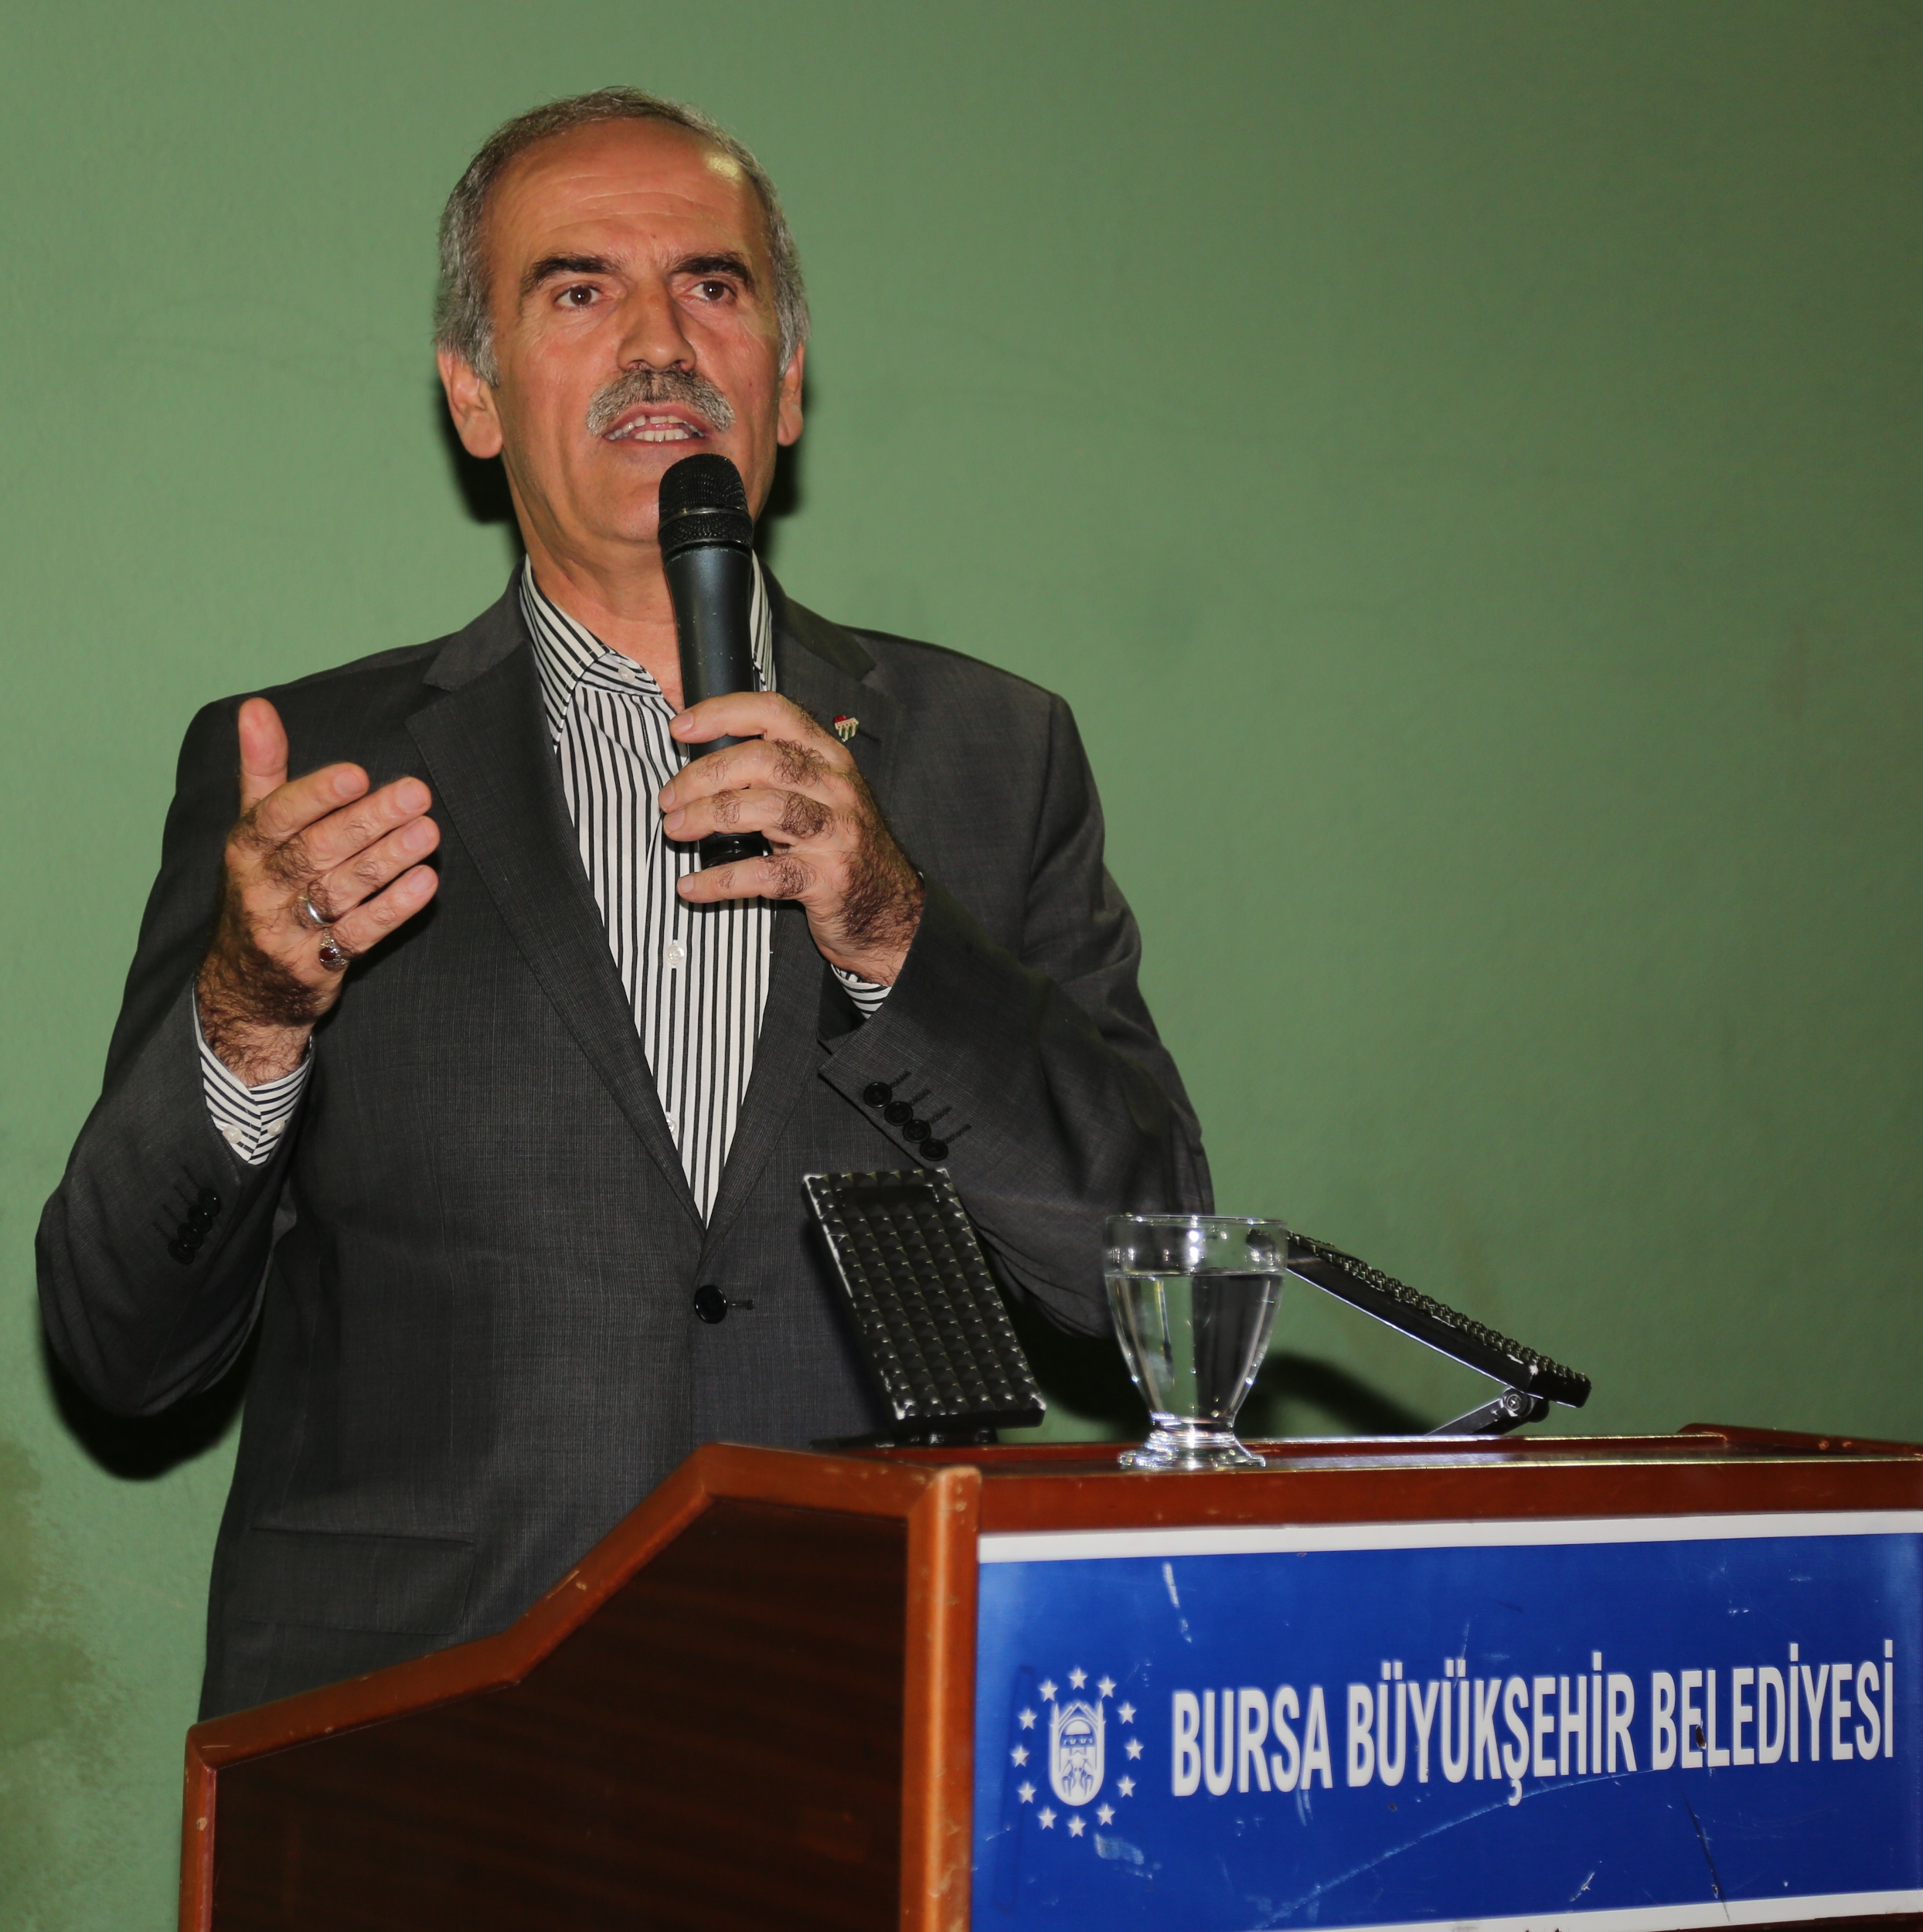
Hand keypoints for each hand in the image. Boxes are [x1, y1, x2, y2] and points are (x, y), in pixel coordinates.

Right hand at [195, 698, 440, 1082]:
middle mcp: (260, 888)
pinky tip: (425, 883)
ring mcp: (287, 931)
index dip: (315, 795)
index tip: (357, 773)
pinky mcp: (316, 966)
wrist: (244, 985)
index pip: (276, 816)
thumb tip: (256, 707)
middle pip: (316, 851)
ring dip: (387, 860)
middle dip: (367, 821)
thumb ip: (262, 769)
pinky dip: (392, 909)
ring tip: (427, 831)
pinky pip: (358, 936)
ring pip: (340, 891)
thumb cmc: (261, 886)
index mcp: (245, 848)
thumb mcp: (252, 829)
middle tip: (416, 793)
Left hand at [660, 693, 922, 983]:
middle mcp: (836, 789)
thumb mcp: (820, 797)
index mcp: (829, 760)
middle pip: (762, 761)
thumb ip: (774, 772)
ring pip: (766, 808)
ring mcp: (835, 834)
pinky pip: (766, 874)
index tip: (681, 727)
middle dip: (704, 775)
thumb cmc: (842, 849)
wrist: (891, 910)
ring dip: (708, 816)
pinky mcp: (827, 879)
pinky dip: (720, 880)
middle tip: (670, 797)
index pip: (775, 715)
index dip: (723, 714)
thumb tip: (702, 757)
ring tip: (676, 830)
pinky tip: (693, 886)